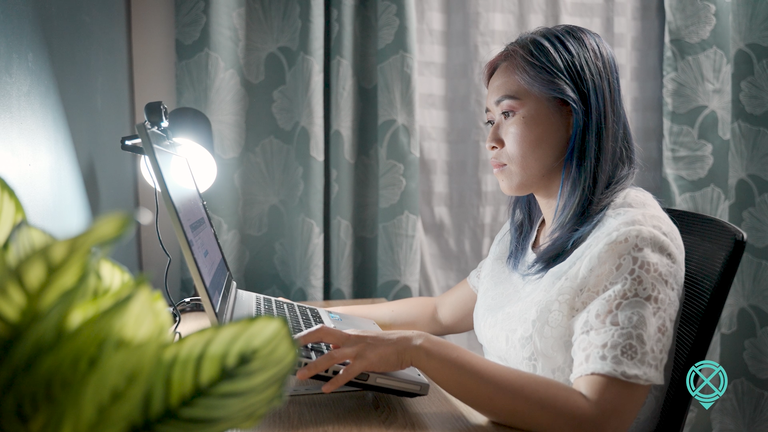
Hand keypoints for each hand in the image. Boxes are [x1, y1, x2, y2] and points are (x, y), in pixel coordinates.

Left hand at [294, 325, 424, 392]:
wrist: (408, 344)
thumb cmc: (387, 344)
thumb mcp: (363, 340)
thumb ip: (346, 343)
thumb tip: (332, 345)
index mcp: (348, 333)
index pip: (322, 329)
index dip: (305, 333)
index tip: (291, 338)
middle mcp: (350, 338)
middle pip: (321, 334)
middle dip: (303, 340)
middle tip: (288, 349)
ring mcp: (358, 349)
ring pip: (331, 355)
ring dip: (314, 366)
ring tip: (301, 375)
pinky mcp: (367, 360)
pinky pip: (348, 372)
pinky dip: (336, 381)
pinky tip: (327, 388)